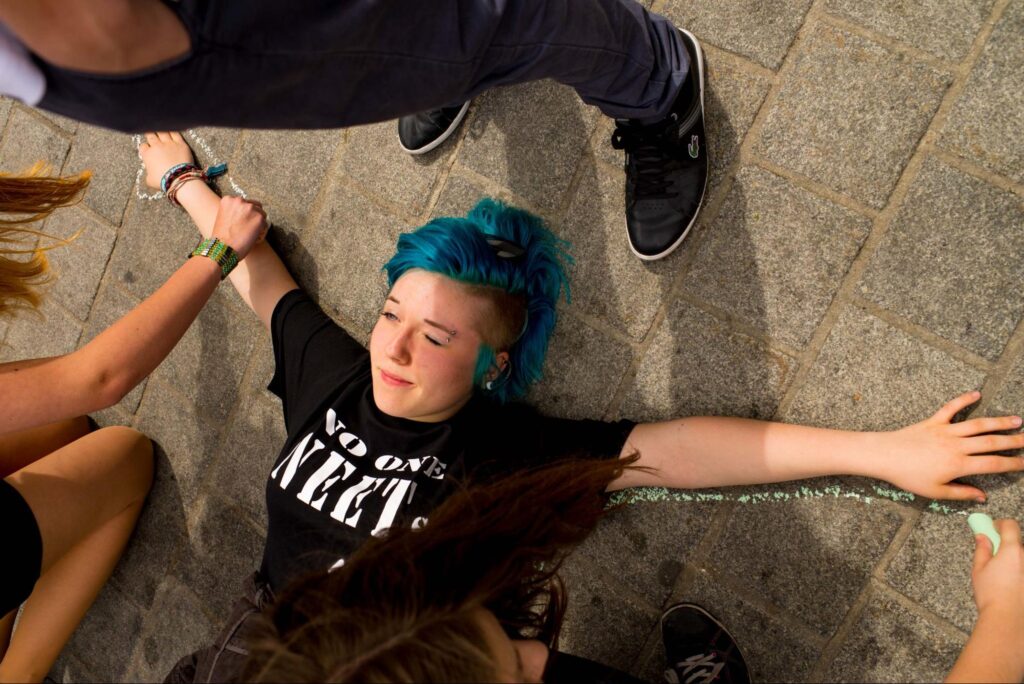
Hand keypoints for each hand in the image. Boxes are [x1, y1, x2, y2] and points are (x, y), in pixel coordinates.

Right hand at [139, 132, 193, 188]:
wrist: (179, 178)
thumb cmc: (163, 181)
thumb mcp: (149, 180)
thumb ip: (148, 174)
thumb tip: (150, 173)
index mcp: (147, 154)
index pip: (143, 146)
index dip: (145, 147)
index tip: (148, 149)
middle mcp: (156, 146)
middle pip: (151, 136)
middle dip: (150, 134)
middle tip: (150, 133)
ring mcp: (169, 143)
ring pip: (162, 132)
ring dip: (160, 130)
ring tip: (159, 127)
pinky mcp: (181, 143)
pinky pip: (175, 133)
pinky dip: (172, 130)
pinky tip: (172, 128)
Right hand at [211, 196, 267, 259]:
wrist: (223, 248)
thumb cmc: (222, 237)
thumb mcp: (223, 217)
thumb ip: (234, 211)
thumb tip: (248, 213)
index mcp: (228, 199)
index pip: (244, 202)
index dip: (245, 214)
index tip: (242, 223)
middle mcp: (239, 200)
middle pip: (255, 206)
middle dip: (254, 217)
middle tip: (248, 229)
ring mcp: (250, 208)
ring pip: (262, 215)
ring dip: (258, 224)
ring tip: (249, 235)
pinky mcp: (259, 218)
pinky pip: (265, 225)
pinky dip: (261, 232)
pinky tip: (253, 239)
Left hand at [873, 392, 1023, 500]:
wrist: (884, 455)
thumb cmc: (908, 476)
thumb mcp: (935, 492)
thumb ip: (961, 493)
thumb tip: (983, 496)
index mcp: (959, 465)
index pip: (993, 464)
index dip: (1012, 464)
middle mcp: (956, 446)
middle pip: (991, 442)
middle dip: (1014, 441)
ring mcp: (945, 431)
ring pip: (978, 424)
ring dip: (999, 422)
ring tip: (1017, 420)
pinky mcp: (934, 421)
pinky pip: (951, 408)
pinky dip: (964, 399)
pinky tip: (977, 393)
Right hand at [971, 519, 1023, 628]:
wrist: (1008, 619)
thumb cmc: (992, 595)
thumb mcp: (979, 569)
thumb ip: (982, 549)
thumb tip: (982, 537)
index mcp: (1012, 550)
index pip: (1010, 525)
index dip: (1000, 524)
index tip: (993, 528)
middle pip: (1018, 543)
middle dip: (1007, 545)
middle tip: (995, 556)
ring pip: (1022, 558)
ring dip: (1015, 561)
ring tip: (1004, 576)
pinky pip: (1023, 570)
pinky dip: (1018, 573)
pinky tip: (1012, 585)